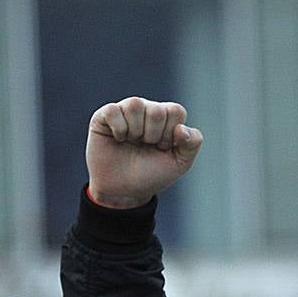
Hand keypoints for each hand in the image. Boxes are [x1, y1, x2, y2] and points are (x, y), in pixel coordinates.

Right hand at [85, 97, 203, 208]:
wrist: (124, 192)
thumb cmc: (151, 175)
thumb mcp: (180, 163)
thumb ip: (192, 143)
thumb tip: (181, 128)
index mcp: (166, 117)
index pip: (176, 111)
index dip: (170, 134)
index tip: (162, 148)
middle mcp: (146, 109)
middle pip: (157, 110)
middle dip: (153, 136)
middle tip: (146, 146)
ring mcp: (125, 110)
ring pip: (135, 104)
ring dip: (135, 131)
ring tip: (131, 142)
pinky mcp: (104, 115)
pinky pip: (113, 110)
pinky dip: (118, 129)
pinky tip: (118, 139)